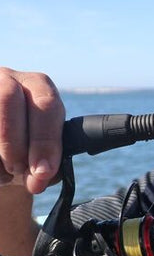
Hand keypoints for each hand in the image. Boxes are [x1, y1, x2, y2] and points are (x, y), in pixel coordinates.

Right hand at [0, 67, 64, 193]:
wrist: (3, 146)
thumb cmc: (26, 147)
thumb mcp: (41, 152)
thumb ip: (47, 165)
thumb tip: (40, 177)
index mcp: (38, 85)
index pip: (46, 104)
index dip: (45, 141)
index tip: (42, 171)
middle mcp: (8, 78)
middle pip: (8, 100)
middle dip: (14, 143)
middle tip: (17, 169)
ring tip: (5, 172)